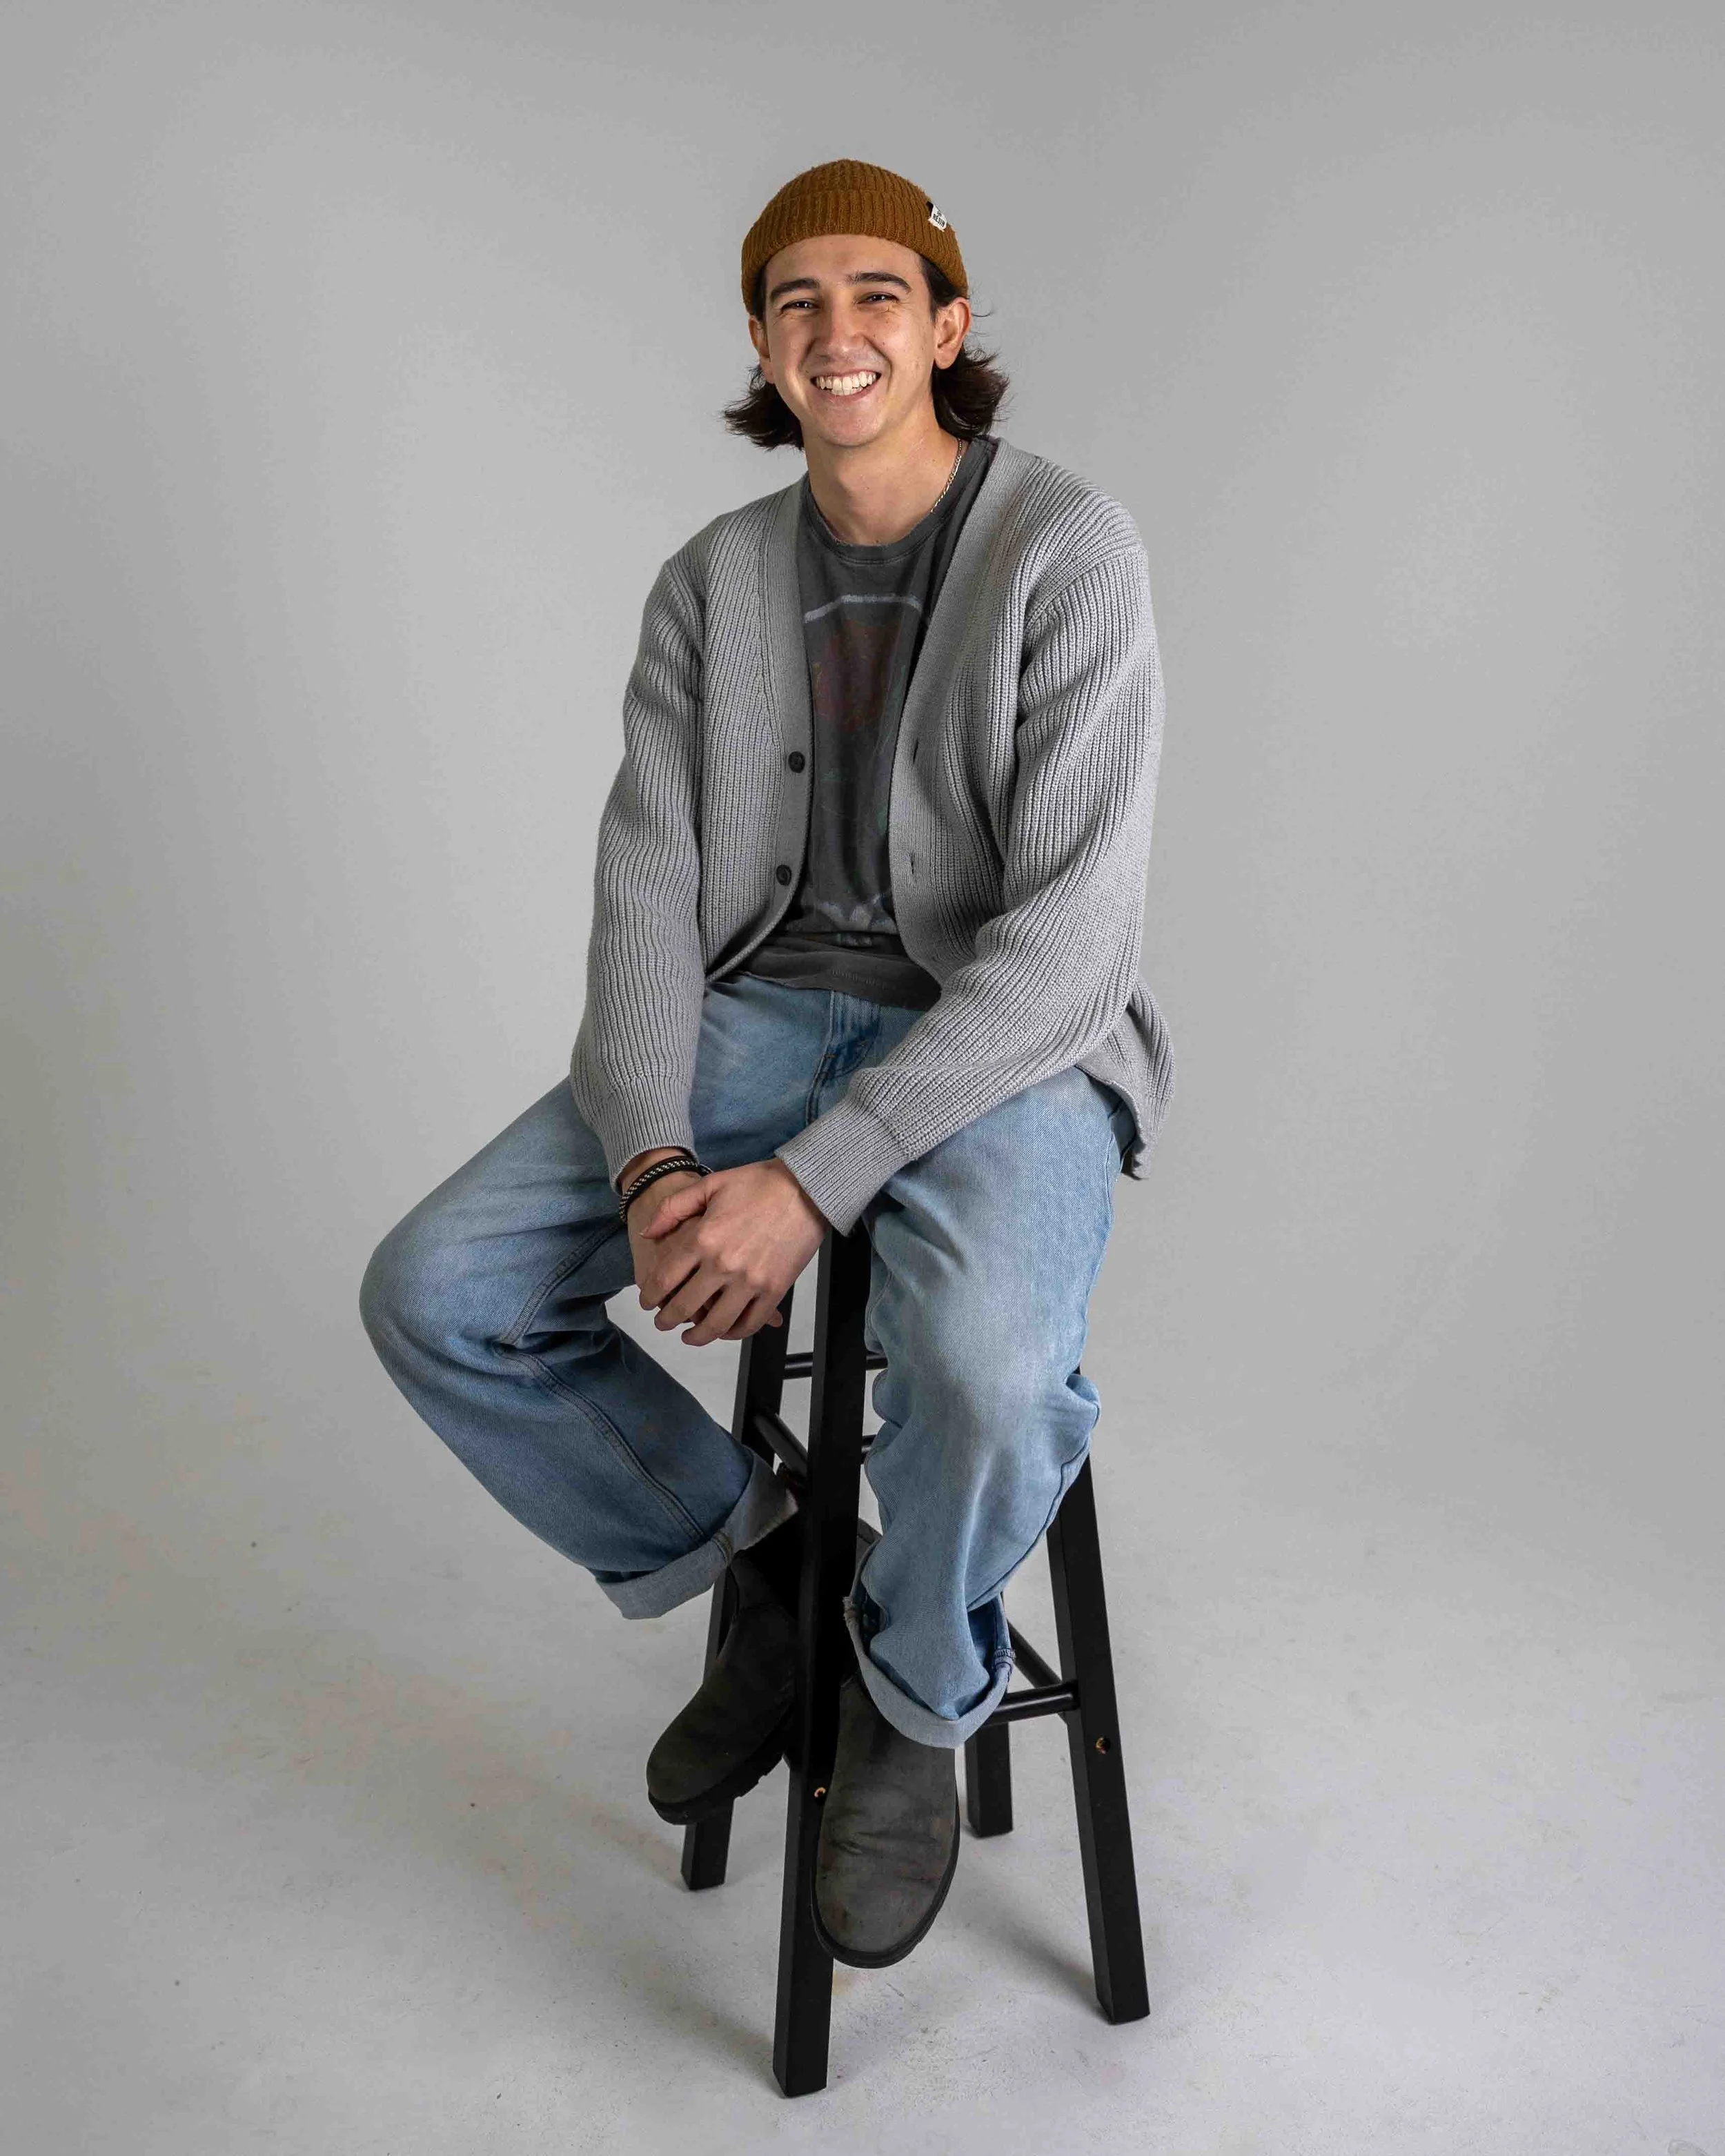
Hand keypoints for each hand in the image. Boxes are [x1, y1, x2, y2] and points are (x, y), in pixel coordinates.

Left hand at [636, 1158, 828, 1345]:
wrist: (806, 1188)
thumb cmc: (758, 1183)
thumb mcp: (710, 1185)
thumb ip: (673, 1208)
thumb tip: (648, 1234)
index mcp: (703, 1238)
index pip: (664, 1279)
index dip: (650, 1296)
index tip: (647, 1303)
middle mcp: (723, 1265)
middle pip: (684, 1306)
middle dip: (666, 1320)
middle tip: (662, 1323)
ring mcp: (750, 1281)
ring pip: (716, 1324)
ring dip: (697, 1336)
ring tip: (689, 1337)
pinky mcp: (775, 1290)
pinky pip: (750, 1323)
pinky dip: (734, 1334)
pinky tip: (724, 1331)